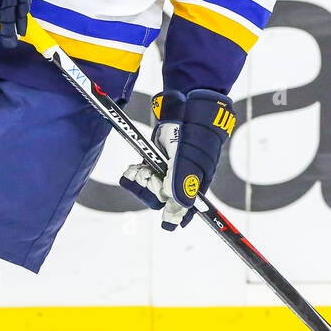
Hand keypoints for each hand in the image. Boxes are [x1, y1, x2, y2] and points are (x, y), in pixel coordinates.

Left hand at [120, 90, 235, 230]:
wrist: (189, 105)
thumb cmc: (196, 133)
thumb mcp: (189, 157)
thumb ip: (183, 181)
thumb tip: (180, 207)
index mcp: (196, 183)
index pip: (185, 208)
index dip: (176, 216)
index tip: (169, 225)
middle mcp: (182, 179)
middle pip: (163, 198)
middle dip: (151, 191)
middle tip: (146, 176)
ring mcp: (168, 168)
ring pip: (150, 186)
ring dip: (141, 180)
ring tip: (138, 170)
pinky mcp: (156, 158)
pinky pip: (143, 173)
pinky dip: (136, 172)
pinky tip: (134, 167)